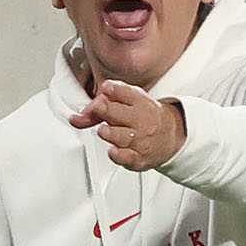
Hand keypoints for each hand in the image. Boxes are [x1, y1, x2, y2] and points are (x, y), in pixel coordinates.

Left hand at [70, 80, 184, 169]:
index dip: (115, 90)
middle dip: (108, 110)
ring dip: (110, 133)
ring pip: (122, 137)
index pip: (126, 93)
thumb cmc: (143, 118)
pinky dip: (118, 155)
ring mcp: (140, 140)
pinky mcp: (139, 158)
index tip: (106, 88)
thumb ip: (99, 109)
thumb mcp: (127, 105)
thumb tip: (75, 119)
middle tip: (100, 108)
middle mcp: (140, 120)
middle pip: (121, 114)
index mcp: (138, 102)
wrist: (171, 136)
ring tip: (103, 130)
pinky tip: (112, 151)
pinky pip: (128, 158)